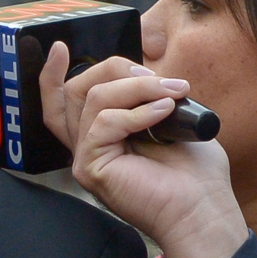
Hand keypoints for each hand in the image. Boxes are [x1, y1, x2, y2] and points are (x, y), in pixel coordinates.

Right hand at [41, 44, 248, 257]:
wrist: (202, 210)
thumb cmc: (194, 173)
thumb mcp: (170, 118)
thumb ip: (146, 95)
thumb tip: (140, 72)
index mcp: (102, 135)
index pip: (61, 100)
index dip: (54, 74)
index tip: (62, 47)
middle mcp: (87, 146)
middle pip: (76, 89)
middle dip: (116, 69)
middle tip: (158, 80)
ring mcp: (86, 158)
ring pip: (93, 99)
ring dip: (137, 88)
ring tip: (172, 95)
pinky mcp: (91, 168)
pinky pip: (104, 123)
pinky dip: (138, 113)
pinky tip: (164, 114)